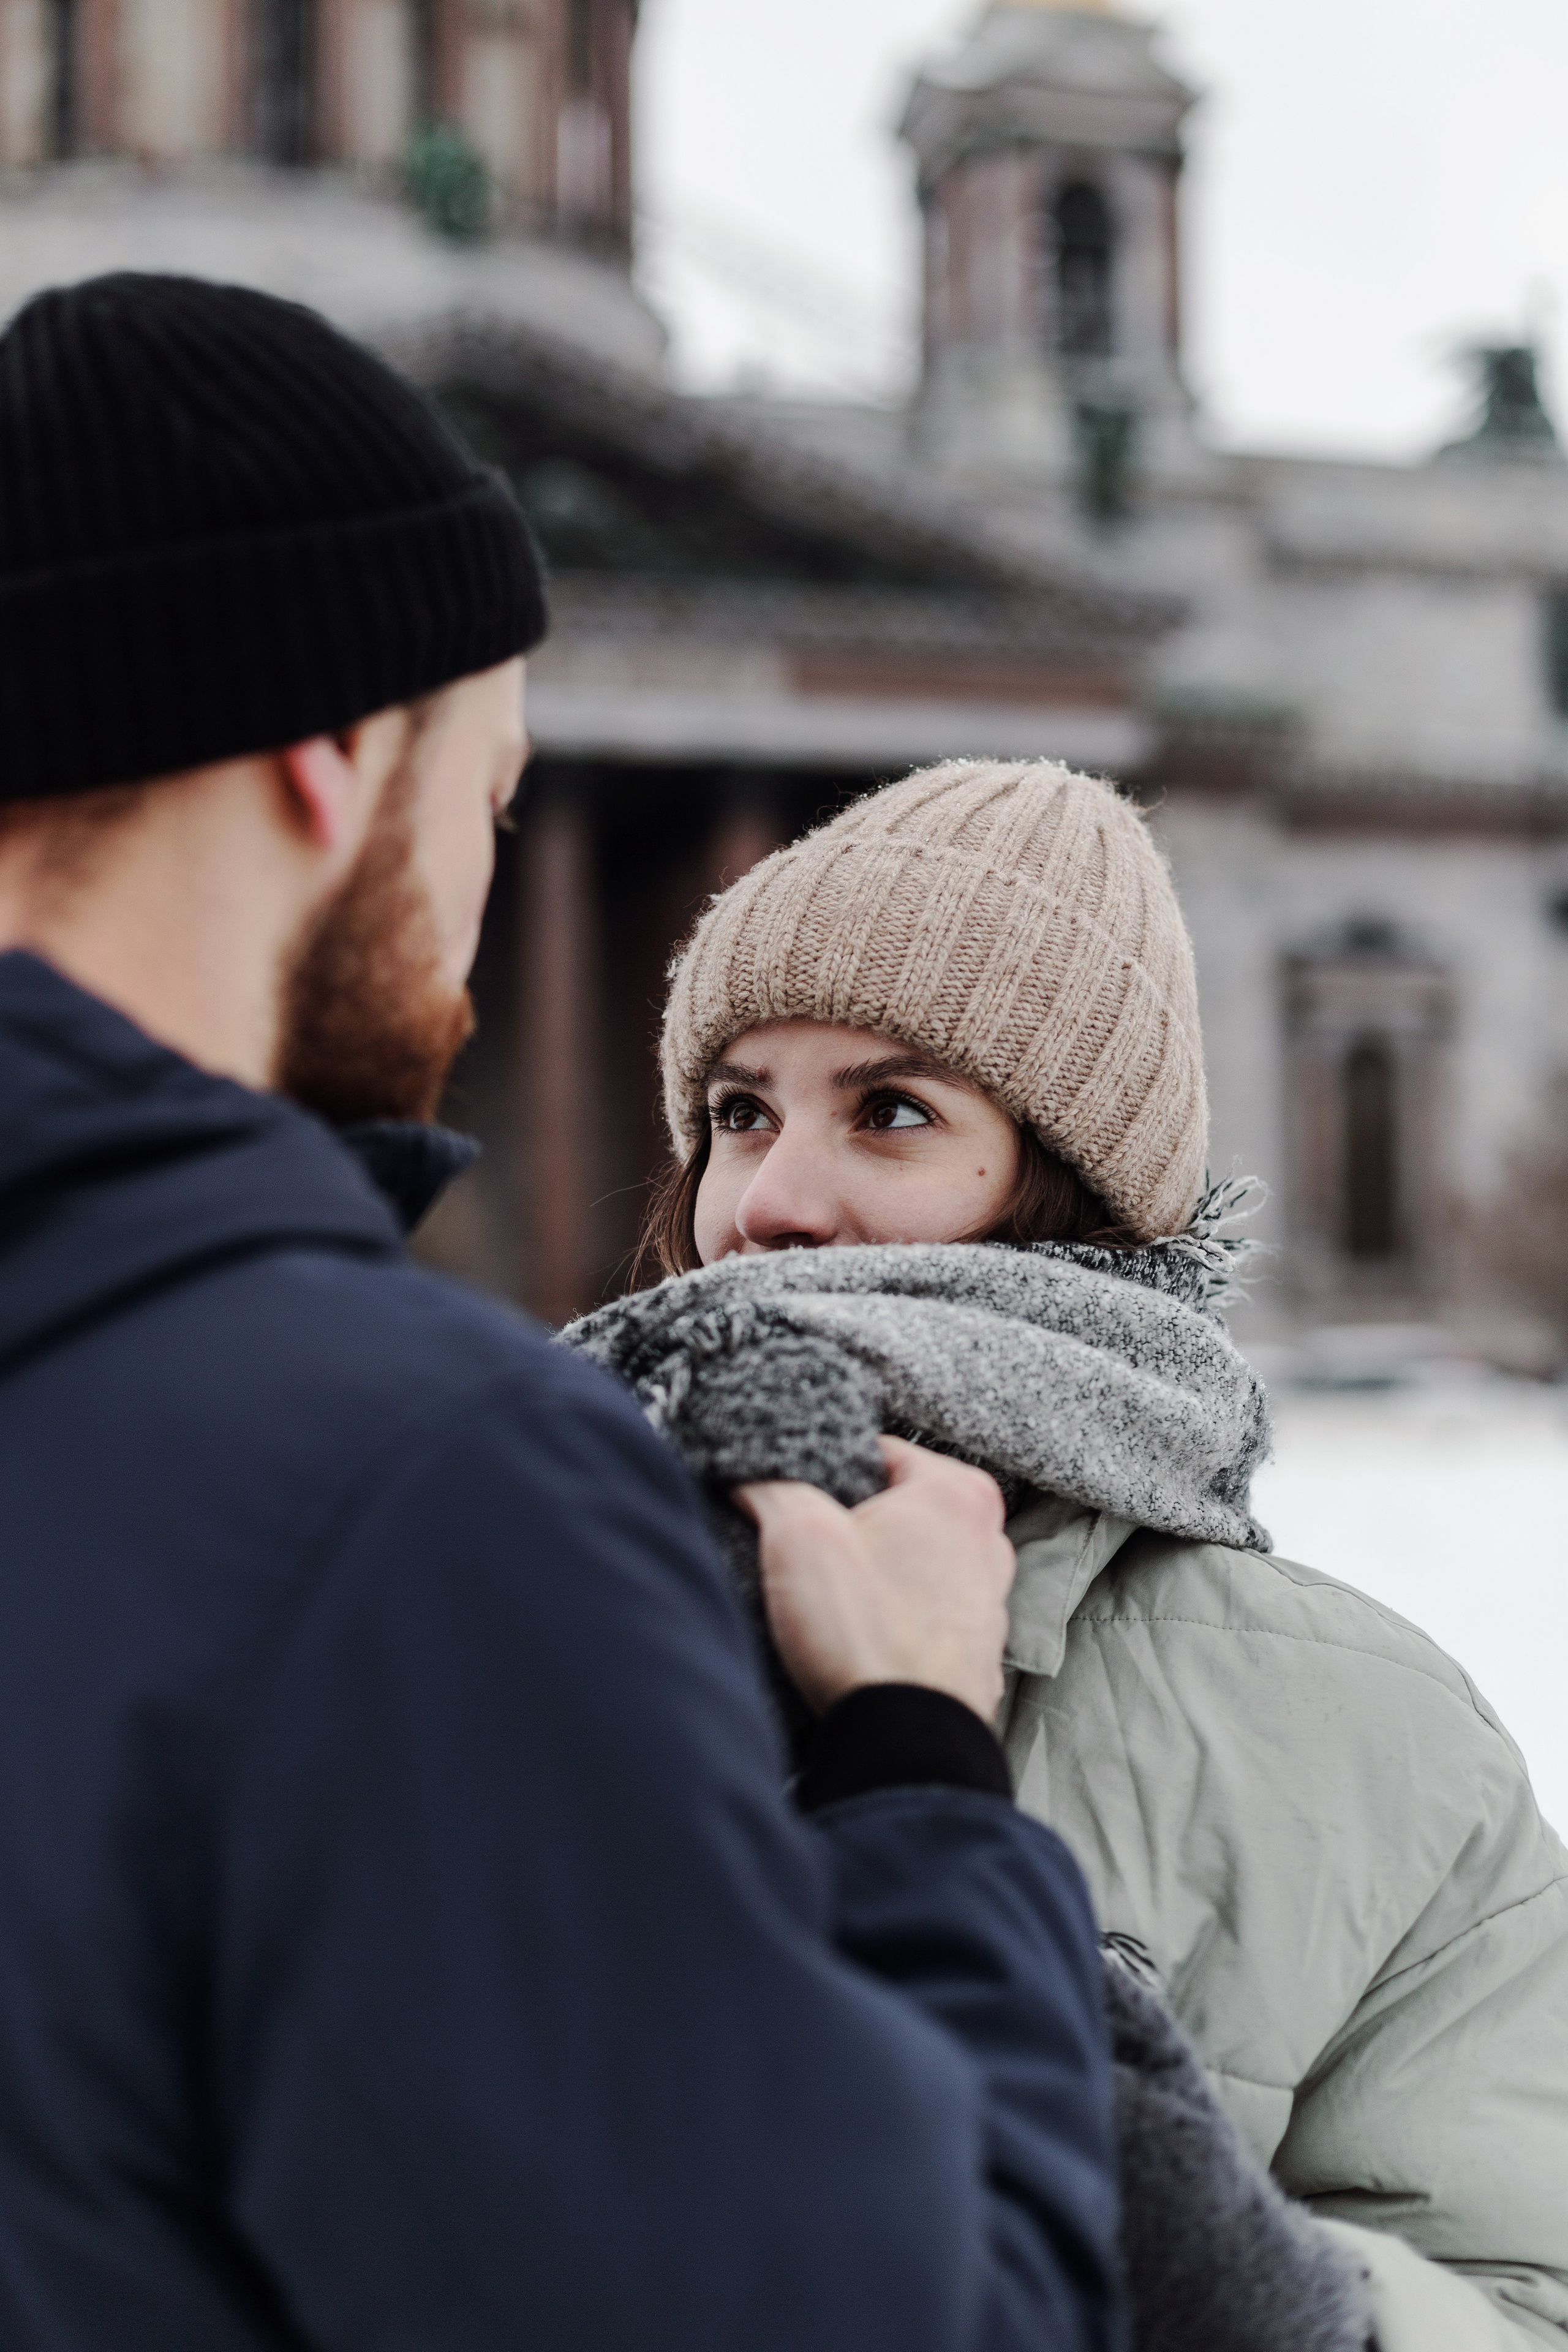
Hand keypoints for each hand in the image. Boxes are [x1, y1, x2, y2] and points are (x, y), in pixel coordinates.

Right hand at [736, 1437, 1014, 1720]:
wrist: (903, 1739)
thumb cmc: (865, 1632)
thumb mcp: (797, 1535)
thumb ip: (771, 1487)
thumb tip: (750, 1477)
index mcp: (958, 1492)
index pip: (877, 1451)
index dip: (823, 1471)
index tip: (795, 1501)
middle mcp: (987, 1540)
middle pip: (895, 1509)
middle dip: (850, 1528)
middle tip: (810, 1555)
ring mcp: (987, 1600)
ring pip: (908, 1564)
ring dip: (871, 1577)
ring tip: (832, 1603)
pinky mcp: (974, 1650)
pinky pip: (920, 1614)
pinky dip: (890, 1620)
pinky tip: (856, 1638)